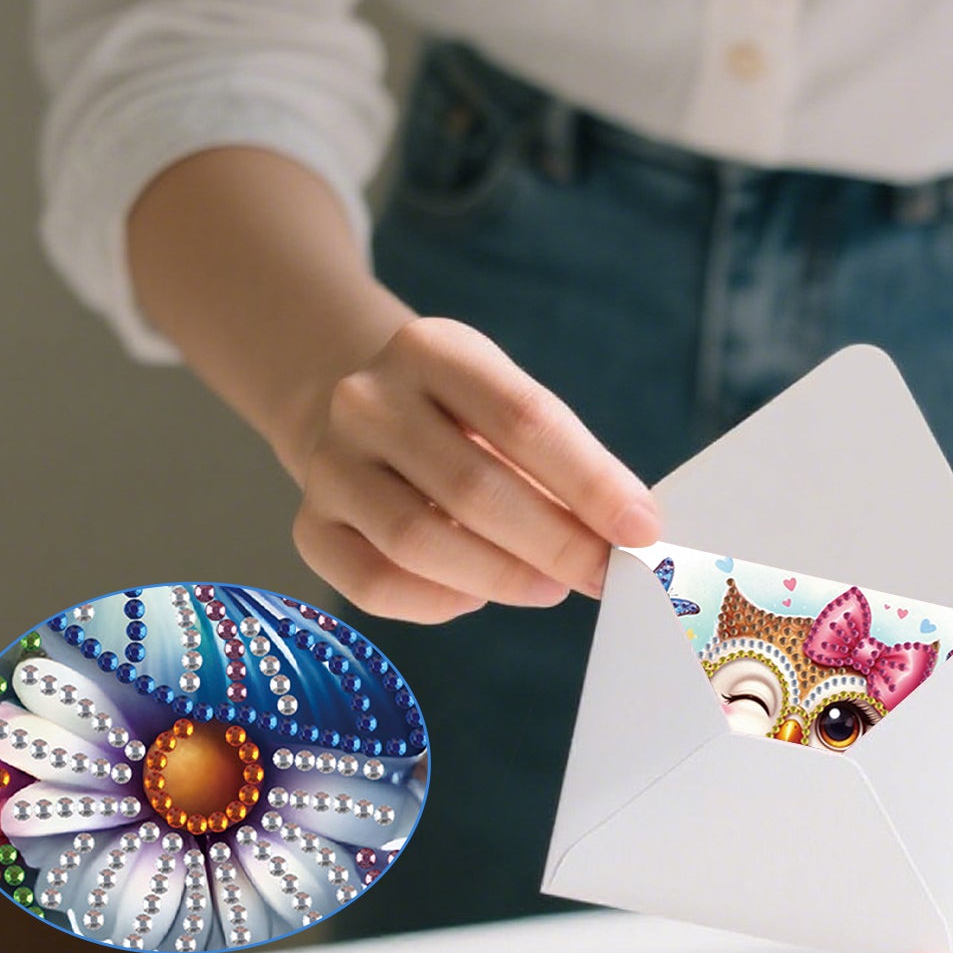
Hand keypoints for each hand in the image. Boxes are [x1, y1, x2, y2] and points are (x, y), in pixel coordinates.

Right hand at [287, 317, 660, 621]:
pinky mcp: (310, 527)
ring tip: (551, 588)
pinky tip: (476, 596)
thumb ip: (564, 467)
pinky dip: (438, 602)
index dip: (591, 482)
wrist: (354, 410)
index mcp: (432, 350)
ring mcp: (329, 464)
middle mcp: (367, 401)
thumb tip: (631, 537)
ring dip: (501, 578)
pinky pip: (375, 584)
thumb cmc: (461, 422)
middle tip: (605, 575)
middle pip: (473, 487)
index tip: (642, 529)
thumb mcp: (507, 408)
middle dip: (555, 543)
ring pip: (418, 541)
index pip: (525, 418)